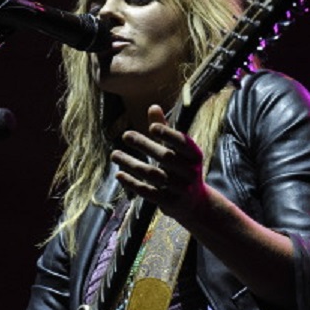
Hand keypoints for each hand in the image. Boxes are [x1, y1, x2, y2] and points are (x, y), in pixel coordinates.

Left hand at [110, 104, 207, 221]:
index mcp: (195, 155)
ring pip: (153, 175)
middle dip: (144, 145)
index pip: (183, 143)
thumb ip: (165, 130)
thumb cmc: (182, 169)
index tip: (151, 127)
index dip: (169, 135)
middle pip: (166, 158)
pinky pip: (149, 192)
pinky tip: (119, 174)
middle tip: (125, 135)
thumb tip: (153, 106)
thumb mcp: (178, 151)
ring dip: (132, 164)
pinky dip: (133, 183)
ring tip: (114, 154)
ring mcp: (181, 189)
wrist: (194, 204)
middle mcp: (191, 172)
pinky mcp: (170, 204)